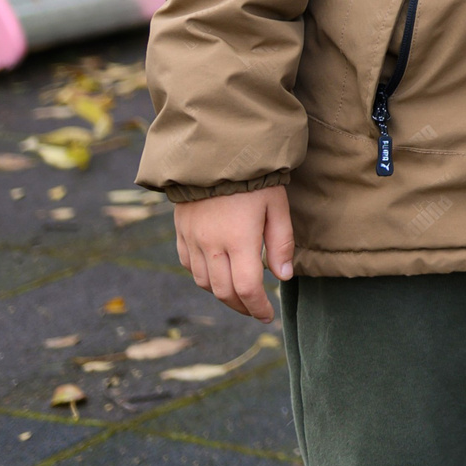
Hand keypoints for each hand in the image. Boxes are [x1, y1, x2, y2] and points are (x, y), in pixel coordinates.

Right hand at [173, 186, 293, 322]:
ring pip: (203, 282)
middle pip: (223, 291)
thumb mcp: (276, 206)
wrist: (215, 150)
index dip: (257, 307)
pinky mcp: (181, 232)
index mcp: (238, 240)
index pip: (247, 288)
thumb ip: (281, 243)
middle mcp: (211, 245)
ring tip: (240, 295)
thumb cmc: (254, 177)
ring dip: (222, 294)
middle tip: (256, 310)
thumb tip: (283, 277)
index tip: (267, 315)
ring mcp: (192, 239)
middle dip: (242, 306)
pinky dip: (203, 277)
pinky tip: (217, 274)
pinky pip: (189, 265)